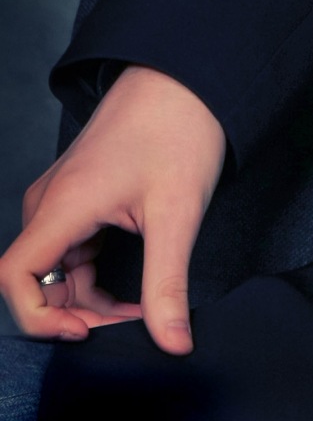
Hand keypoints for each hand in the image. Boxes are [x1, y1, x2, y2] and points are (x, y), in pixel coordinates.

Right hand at [0, 65, 225, 351]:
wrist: (187, 75)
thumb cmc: (179, 128)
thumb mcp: (178, 213)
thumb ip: (168, 284)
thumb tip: (174, 345)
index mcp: (62, 204)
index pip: (14, 278)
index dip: (39, 318)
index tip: (85, 332)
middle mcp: (51, 201)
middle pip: (37, 282)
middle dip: (79, 315)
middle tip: (134, 325)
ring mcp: (63, 198)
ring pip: (57, 271)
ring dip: (91, 301)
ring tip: (142, 310)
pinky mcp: (79, 195)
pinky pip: (71, 252)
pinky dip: (96, 279)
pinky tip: (135, 288)